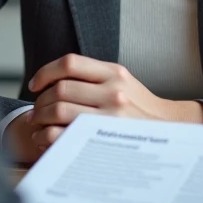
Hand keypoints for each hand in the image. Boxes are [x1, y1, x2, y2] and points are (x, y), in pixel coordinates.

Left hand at [25, 54, 202, 151]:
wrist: (168, 131)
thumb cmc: (138, 107)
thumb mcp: (122, 81)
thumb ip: (94, 75)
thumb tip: (53, 79)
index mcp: (114, 72)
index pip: (70, 63)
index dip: (45, 72)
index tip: (35, 85)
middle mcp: (113, 91)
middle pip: (60, 89)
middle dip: (39, 101)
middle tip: (34, 110)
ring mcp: (110, 116)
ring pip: (58, 111)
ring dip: (39, 117)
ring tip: (37, 123)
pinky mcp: (105, 138)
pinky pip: (63, 134)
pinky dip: (45, 136)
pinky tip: (44, 138)